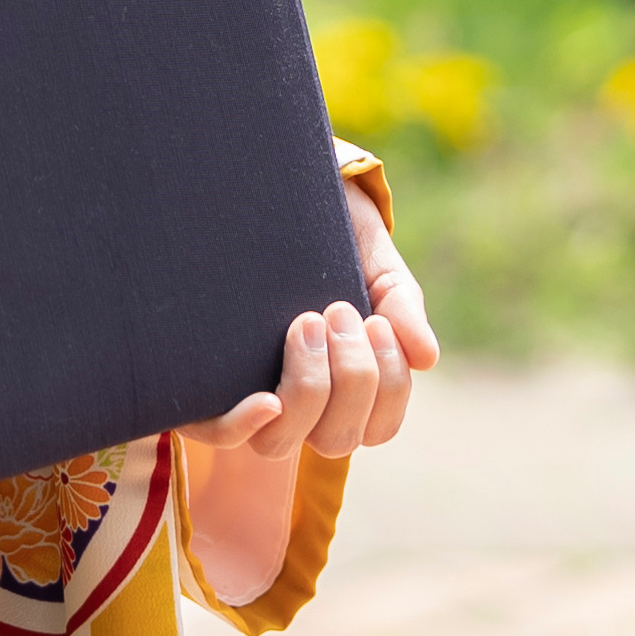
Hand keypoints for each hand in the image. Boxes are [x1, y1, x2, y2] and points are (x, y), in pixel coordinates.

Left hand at [179, 168, 437, 459]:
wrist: (277, 193)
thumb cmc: (332, 237)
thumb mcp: (374, 265)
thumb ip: (402, 307)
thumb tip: (426, 358)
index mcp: (344, 386)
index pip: (377, 427)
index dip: (387, 389)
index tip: (377, 323)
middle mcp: (301, 403)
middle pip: (335, 440)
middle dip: (352, 378)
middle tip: (339, 310)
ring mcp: (253, 396)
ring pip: (282, 442)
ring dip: (308, 388)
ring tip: (306, 321)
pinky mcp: (208, 385)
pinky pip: (218, 433)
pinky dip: (243, 425)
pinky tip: (265, 399)